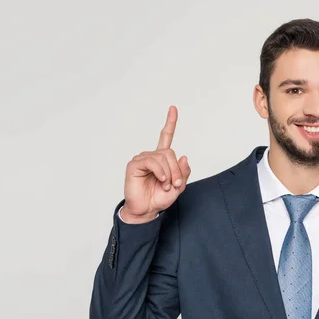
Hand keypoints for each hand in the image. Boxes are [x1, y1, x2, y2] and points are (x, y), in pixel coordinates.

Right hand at [121, 106, 190, 222]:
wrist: (146, 210)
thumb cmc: (159, 198)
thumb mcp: (178, 186)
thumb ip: (183, 172)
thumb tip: (184, 157)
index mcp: (162, 159)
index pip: (166, 136)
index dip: (170, 122)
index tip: (173, 108)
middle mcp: (152, 156)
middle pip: (170, 152)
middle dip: (177, 169)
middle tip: (176, 184)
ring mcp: (142, 159)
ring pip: (163, 157)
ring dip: (169, 173)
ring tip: (166, 185)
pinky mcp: (134, 164)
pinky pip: (152, 162)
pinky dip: (160, 172)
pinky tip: (160, 180)